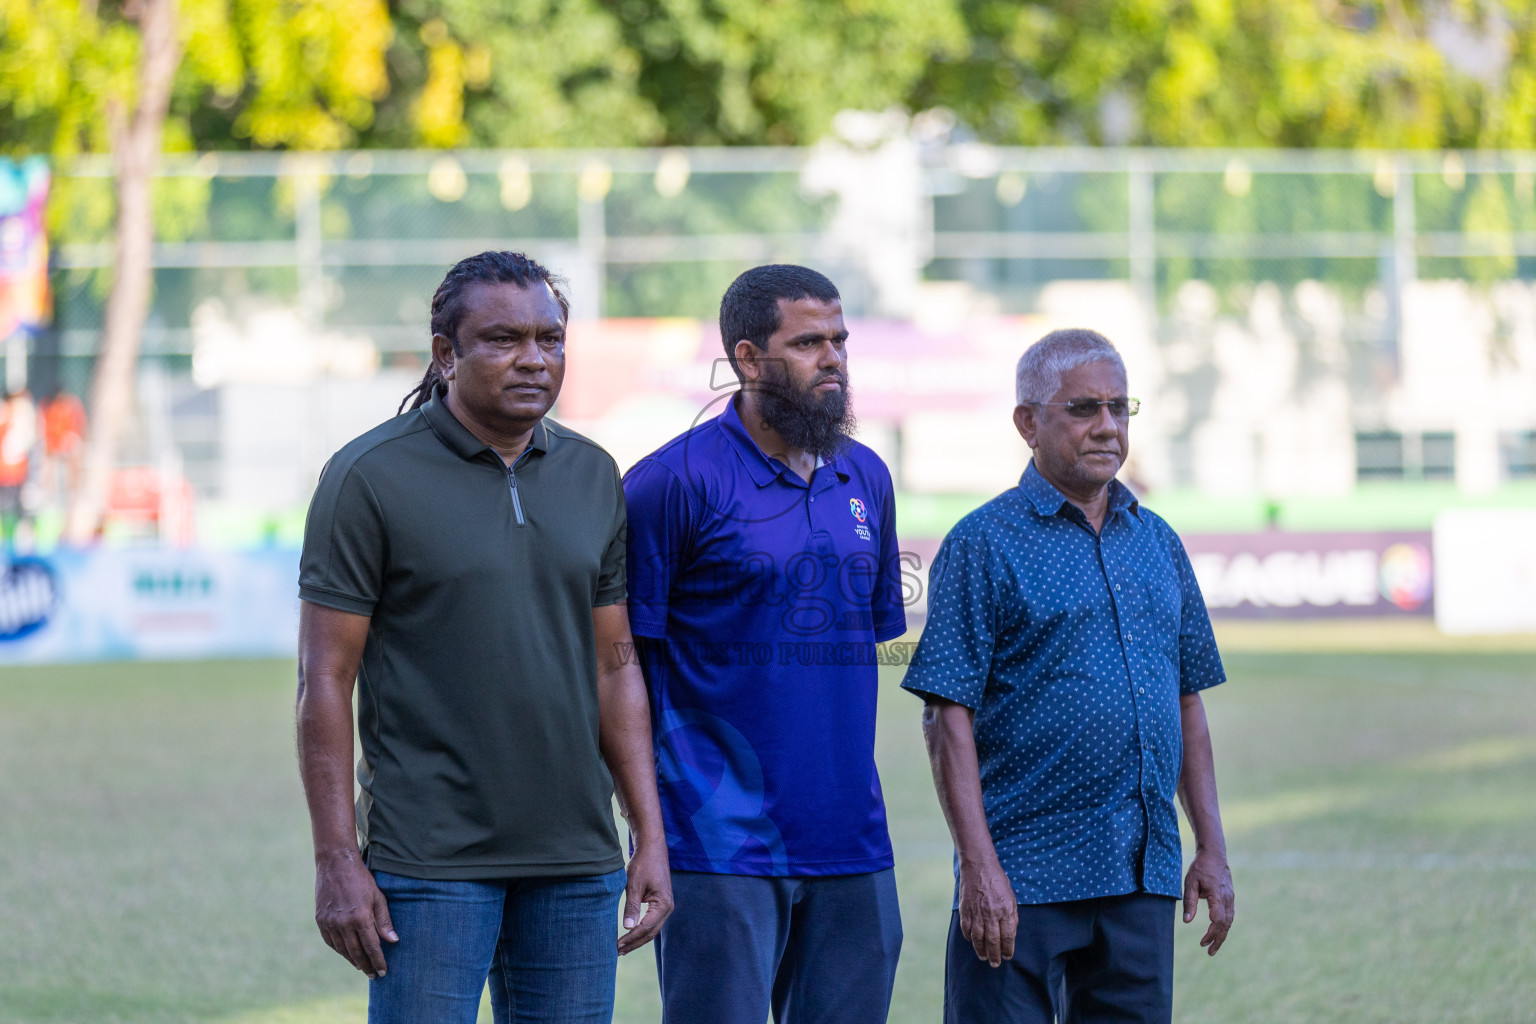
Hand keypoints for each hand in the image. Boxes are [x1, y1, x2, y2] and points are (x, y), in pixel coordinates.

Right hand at [315, 851, 397, 977]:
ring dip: (352, 960)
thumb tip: (393, 941)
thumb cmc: (361, 879)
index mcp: (361, 918)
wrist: (336, 864)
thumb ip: (384, 920)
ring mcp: (330, 923)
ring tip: (361, 967)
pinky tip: (346, 953)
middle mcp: (344, 924)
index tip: (383, 972)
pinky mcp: (321, 920)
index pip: (372, 947)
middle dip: (366, 965)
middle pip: (356, 952)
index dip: (378, 961)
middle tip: (373, 975)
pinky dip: (339, 950)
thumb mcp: (378, 897)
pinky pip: (330, 941)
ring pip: (342, 949)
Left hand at [617, 840, 672, 954]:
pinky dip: (640, 931)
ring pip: (652, 930)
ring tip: (622, 948)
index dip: (631, 938)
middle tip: (617, 952)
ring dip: (637, 939)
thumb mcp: (634, 884)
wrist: (652, 849)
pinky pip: (651, 922)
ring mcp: (665, 907)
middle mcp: (668, 908)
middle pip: (650, 933)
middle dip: (634, 943)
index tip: (616, 945)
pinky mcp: (660, 904)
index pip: (646, 927)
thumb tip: (627, 928)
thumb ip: (631, 906)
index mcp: (663, 904)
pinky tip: (630, 935)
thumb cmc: (643, 864)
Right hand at [958, 858, 1017, 966]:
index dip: (1008, 949)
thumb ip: (1010, 916)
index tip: (1007, 956)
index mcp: (1005, 910)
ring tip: (984, 957)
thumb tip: (1009, 934)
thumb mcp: (1011, 898)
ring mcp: (977, 913)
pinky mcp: (965, 910)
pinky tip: (972, 941)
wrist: (978, 866)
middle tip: (995, 963)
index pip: (1008, 936)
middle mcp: (991, 914)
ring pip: (978, 938)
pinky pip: (966, 929)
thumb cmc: (998, 881)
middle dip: (994, 955)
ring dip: (981, 950)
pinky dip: (969, 938)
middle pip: (993, 941)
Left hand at [1182, 848, 1233, 954]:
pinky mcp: (1230, 898)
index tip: (1205, 940)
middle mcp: (1227, 898)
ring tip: (1212, 948)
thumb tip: (1186, 921)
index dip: (1213, 930)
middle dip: (1217, 939)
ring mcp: (1230, 898)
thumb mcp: (1190, 882)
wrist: (1215, 855)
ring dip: (1221, 936)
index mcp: (1216, 893)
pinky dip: (1224, 927)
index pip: (1218, 916)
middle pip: (1225, 923)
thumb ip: (1189, 901)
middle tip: (1208, 952)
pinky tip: (1217, 934)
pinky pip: (1229, 916)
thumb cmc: (1200, 868)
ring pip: (1229, 921)